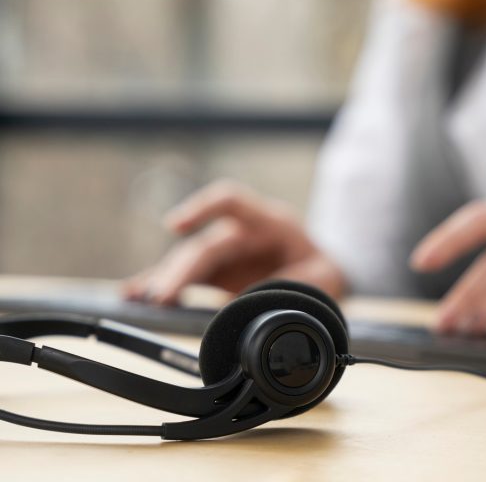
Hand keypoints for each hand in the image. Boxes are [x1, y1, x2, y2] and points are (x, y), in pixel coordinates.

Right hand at [123, 180, 345, 303]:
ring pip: (188, 260)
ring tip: (137, 297)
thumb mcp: (327, 277)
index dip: (202, 208)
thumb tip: (263, 306)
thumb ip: (300, 287)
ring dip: (163, 278)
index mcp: (269, 222)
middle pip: (204, 245)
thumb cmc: (323, 268)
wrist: (322, 272)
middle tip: (160, 297)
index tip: (174, 225)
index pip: (232, 201)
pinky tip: (135, 295)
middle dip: (180, 269)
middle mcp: (241, 231)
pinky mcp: (216, 270)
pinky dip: (161, 284)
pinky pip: (184, 275)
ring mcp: (226, 251)